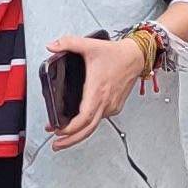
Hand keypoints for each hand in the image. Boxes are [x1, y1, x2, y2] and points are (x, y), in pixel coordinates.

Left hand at [44, 31, 148, 149]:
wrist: (136, 56)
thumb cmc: (116, 54)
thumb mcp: (89, 45)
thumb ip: (68, 43)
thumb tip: (52, 46)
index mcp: (98, 90)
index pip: (85, 117)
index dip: (72, 128)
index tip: (59, 131)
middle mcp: (105, 101)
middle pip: (88, 129)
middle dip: (70, 140)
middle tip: (56, 145)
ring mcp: (111, 106)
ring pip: (94, 126)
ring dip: (78, 133)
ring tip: (62, 136)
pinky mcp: (115, 106)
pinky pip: (100, 119)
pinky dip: (88, 125)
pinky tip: (79, 124)